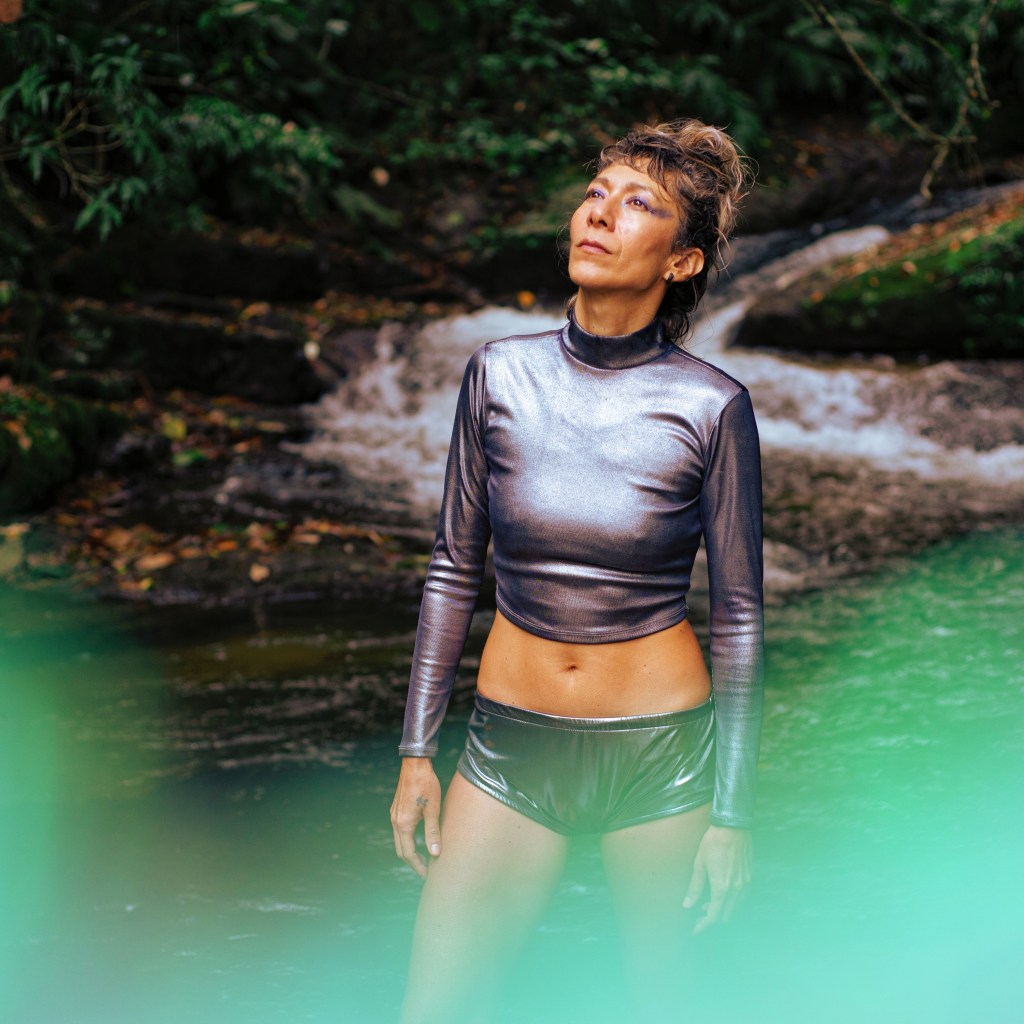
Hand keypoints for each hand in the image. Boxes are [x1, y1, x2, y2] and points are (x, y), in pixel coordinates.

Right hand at [390, 757, 442, 878]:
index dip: (418, 866)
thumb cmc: (426, 785)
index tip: (427, 875)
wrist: (415, 764)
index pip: (408, 853)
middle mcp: (395, 821)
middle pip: (401, 850)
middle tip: (426, 869)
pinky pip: (399, 831)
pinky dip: (407, 840)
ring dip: (410, 851)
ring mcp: (394, 815)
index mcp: (403, 824)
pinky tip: (418, 838)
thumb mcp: (433, 809)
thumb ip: (433, 832)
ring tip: (424, 856)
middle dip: (413, 862)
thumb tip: (435, 853)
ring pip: (399, 840)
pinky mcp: (396, 809)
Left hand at [683, 824, 752, 934]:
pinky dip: (732, 904)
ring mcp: (745, 884)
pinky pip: (742, 900)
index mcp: (721, 888)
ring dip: (722, 912)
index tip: (695, 931)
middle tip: (698, 917)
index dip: (703, 926)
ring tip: (707, 905)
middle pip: (725, 916)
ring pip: (735, 910)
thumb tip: (687, 905)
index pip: (713, 916)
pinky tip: (721, 896)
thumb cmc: (713, 843)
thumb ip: (694, 887)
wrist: (733, 827)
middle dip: (712, 920)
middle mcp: (736, 890)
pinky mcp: (750, 878)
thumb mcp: (699, 864)